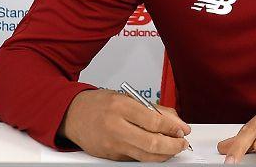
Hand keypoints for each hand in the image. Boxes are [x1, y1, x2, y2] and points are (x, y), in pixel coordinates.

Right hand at [59, 89, 190, 161]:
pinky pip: (135, 159)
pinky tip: (156, 151)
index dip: (173, 128)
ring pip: (145, 156)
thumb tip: (176, 122)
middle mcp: (116, 127)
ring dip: (165, 155)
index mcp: (122, 107)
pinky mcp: (110, 156)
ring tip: (173, 148)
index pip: (155, 122)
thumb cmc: (100, 104)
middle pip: (152, 143)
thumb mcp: (128, 97)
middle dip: (173, 145)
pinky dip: (149, 156)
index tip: (182, 129)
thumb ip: (154, 109)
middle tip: (182, 143)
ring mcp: (112, 144)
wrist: (73, 115)